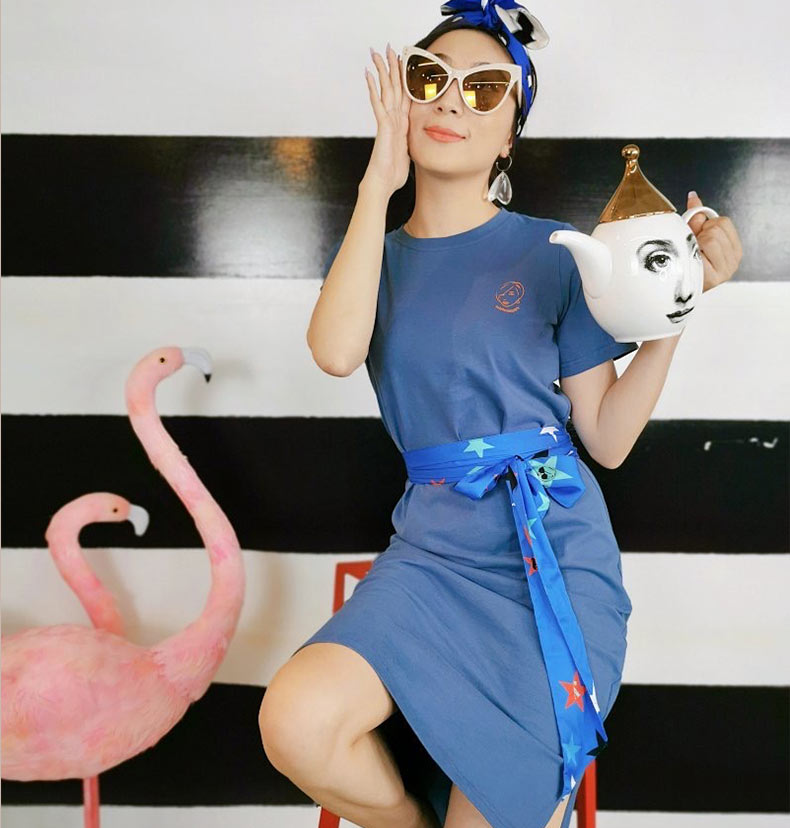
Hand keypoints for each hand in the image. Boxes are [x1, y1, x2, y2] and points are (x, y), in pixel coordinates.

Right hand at [362, 43, 410, 198]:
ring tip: (376, 53)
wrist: (383, 184)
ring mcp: (387, 122)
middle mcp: (393, 120)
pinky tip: (368, 76)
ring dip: (381, 71)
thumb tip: (411, 145)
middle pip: (393, 88)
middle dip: (390, 67)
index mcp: (401, 124)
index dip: (403, 78)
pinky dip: (373, 90)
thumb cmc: (392, 174)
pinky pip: (378, 105)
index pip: (403, 95)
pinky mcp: (383, 128)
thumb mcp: (407, 155)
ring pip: (385, 91)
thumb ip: (409, 144)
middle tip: (387, 48)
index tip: (402, 62)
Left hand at [686, 191, 742, 292]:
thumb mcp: (692, 235)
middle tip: (693, 250)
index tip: (698, 238)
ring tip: (691, 257)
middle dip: (700, 234)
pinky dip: (692, 253)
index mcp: (734, 249)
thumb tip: (693, 196)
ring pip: (710, 237)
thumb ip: (696, 217)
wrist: (672, 287)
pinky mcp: (714, 279)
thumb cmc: (684, 260)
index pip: (723, 222)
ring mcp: (725, 271)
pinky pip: (702, 251)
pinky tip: (689, 263)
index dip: (706, 226)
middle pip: (717, 228)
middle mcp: (734, 261)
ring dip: (695, 244)